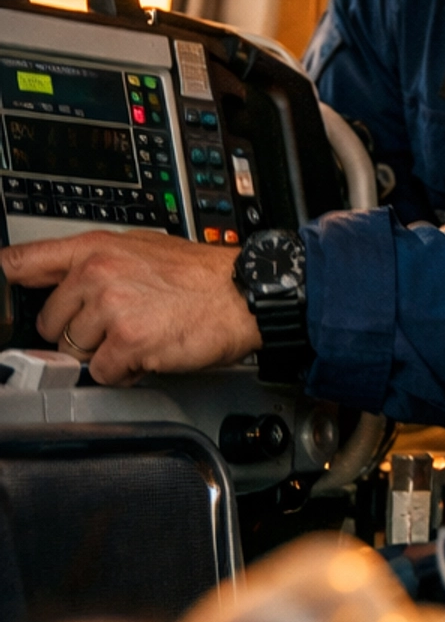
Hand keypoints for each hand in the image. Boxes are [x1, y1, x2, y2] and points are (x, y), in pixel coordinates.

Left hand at [0, 233, 261, 383]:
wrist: (244, 293)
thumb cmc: (201, 275)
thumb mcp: (142, 248)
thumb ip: (96, 262)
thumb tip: (62, 280)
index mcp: (95, 247)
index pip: (22, 262)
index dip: (7, 285)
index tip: (3, 304)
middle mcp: (97, 273)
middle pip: (50, 322)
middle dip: (79, 333)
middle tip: (114, 326)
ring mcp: (111, 308)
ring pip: (76, 352)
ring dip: (105, 354)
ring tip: (140, 336)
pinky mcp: (129, 342)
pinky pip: (104, 373)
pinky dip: (125, 373)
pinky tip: (149, 353)